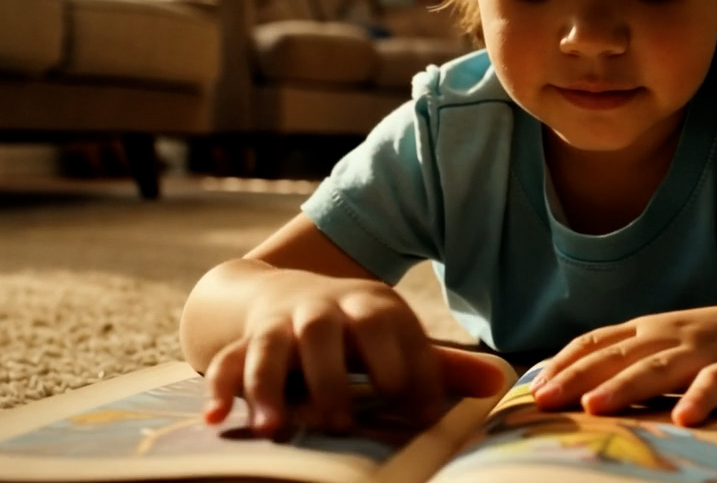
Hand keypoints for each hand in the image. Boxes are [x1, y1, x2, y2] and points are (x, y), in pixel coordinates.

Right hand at [201, 271, 504, 437]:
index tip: (414, 416)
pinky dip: (220, 388)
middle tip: (341, 425)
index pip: (391, 333)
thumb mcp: (396, 337)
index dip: (405, 374)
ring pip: (271, 347)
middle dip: (332, 379)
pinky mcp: (245, 340)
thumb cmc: (358, 329)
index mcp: (371, 305)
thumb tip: (498, 384)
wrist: (284, 287)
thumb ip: (440, 365)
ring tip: (276, 430)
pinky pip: (228, 362)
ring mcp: (279, 323)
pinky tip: (217, 419)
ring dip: (270, 388)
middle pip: (325, 333)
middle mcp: (323, 308)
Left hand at [529, 304, 716, 426]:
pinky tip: (684, 419)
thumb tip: (573, 386)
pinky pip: (715, 385)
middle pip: (615, 357)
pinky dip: (699, 400)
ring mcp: (700, 351)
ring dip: (623, 387)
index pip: (595, 342)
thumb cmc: (709, 343)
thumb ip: (625, 358)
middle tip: (545, 400)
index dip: (564, 364)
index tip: (534, 388)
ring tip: (594, 407)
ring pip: (656, 369)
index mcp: (645, 329)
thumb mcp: (663, 342)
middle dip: (577, 378)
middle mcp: (666, 336)